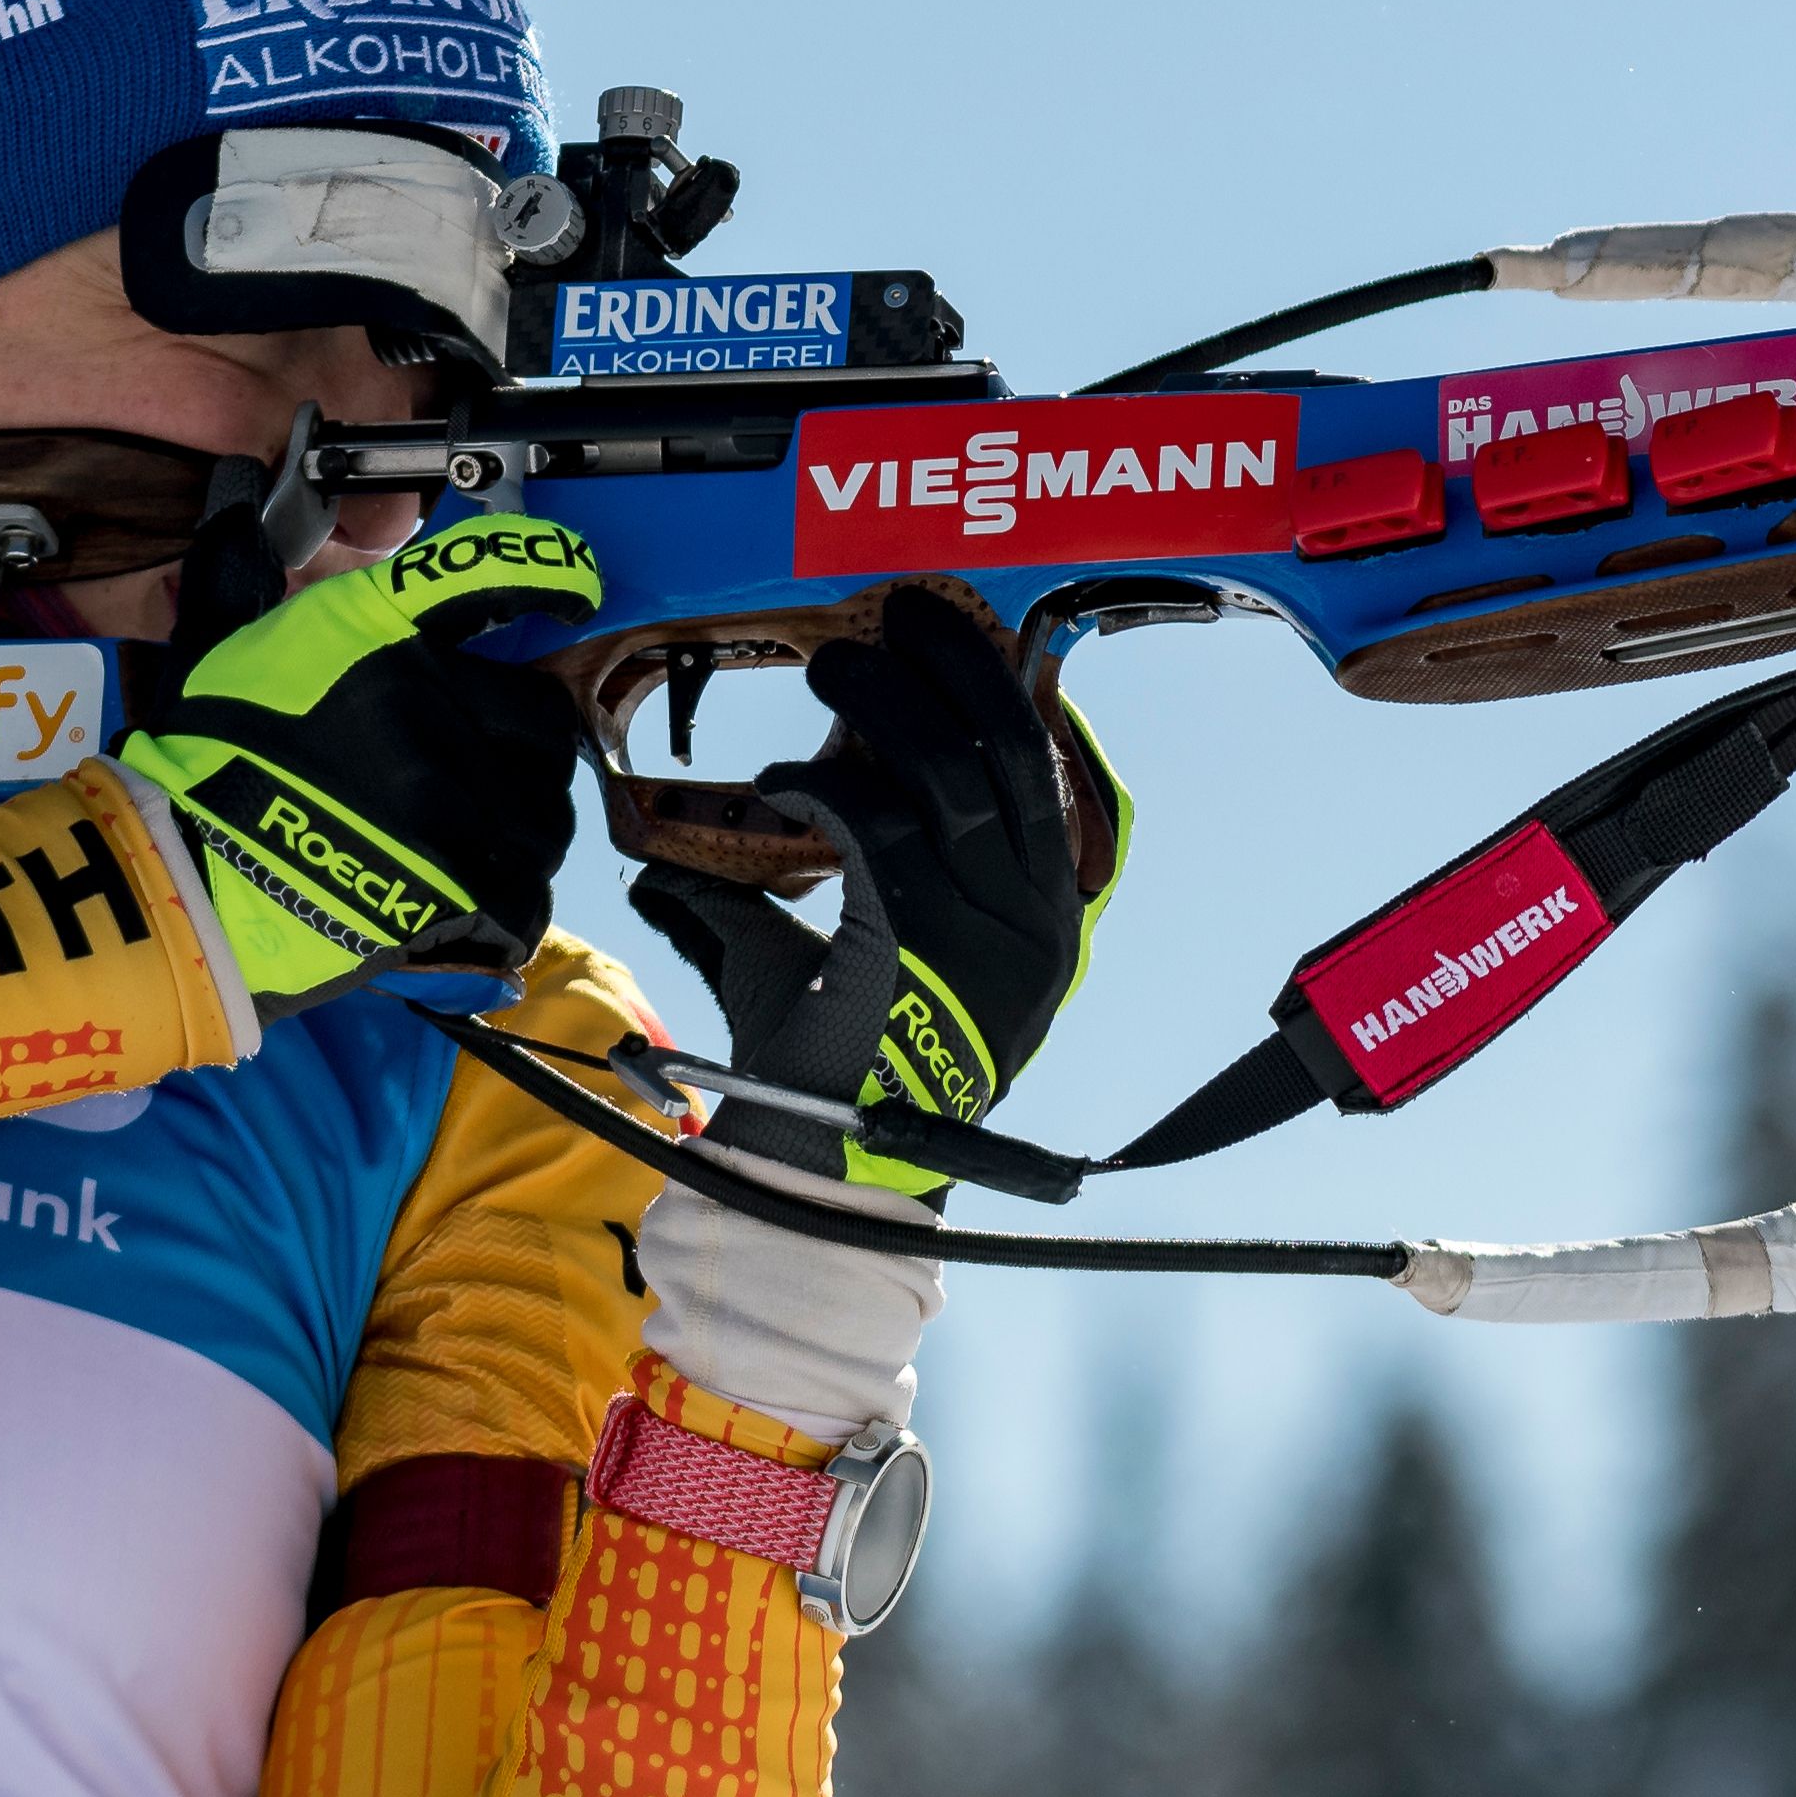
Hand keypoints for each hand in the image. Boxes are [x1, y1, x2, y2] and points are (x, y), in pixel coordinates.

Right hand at [117, 514, 604, 1010]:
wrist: (185, 876)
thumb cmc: (197, 761)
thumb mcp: (216, 645)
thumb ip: (241, 577)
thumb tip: (241, 512)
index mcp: (378, 633)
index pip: (493, 569)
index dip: (551, 568)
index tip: (576, 585)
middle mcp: (434, 705)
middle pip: (545, 717)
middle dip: (523, 745)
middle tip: (483, 766)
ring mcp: (458, 797)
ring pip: (548, 810)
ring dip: (519, 825)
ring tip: (466, 839)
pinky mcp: (464, 883)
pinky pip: (528, 890)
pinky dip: (506, 899)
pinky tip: (466, 898)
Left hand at [630, 588, 1111, 1194]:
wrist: (828, 1176)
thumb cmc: (845, 1072)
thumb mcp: (869, 965)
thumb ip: (844, 884)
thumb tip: (748, 814)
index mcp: (1046, 922)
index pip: (1045, 772)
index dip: (997, 687)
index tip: (946, 630)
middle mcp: (1035, 928)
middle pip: (1006, 754)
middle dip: (947, 671)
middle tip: (885, 620)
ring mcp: (985, 940)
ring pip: (943, 780)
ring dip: (881, 709)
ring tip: (829, 667)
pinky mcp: (917, 948)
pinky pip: (875, 828)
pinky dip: (824, 787)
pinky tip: (782, 775)